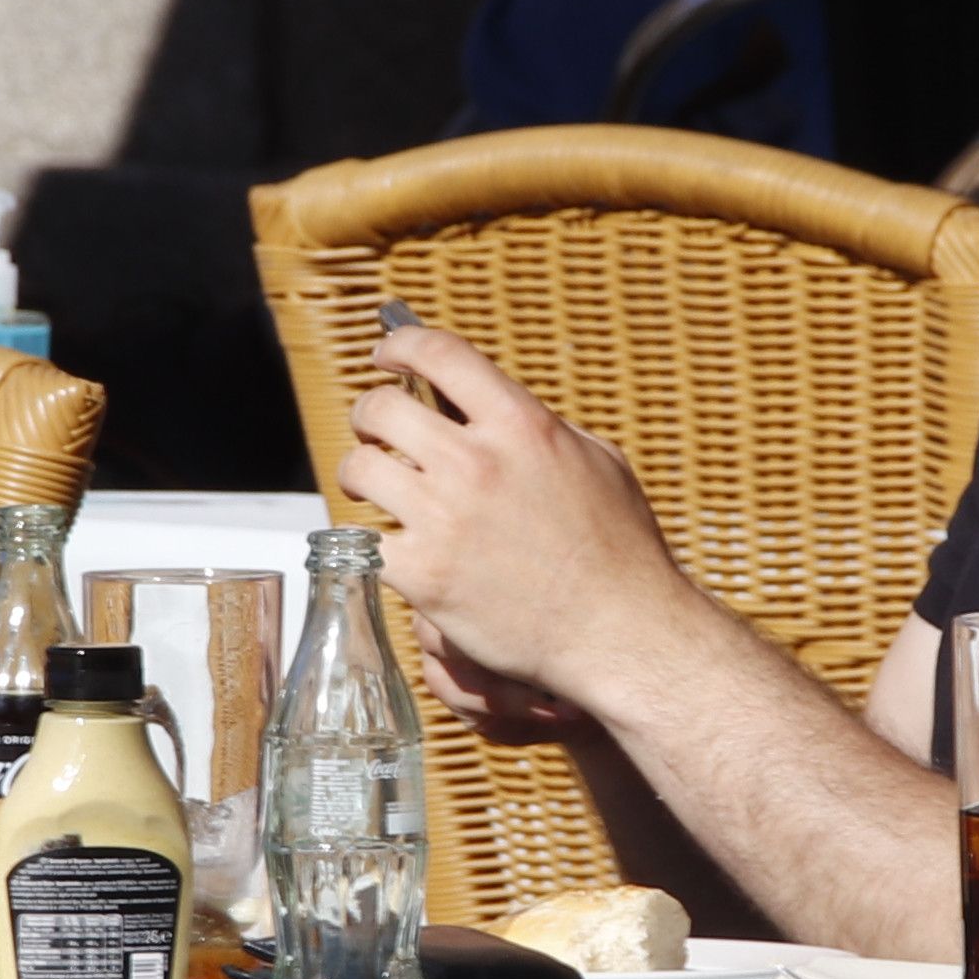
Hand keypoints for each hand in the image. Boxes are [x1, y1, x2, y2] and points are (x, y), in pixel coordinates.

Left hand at [334, 317, 691, 713]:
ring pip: (359, 469)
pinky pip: (362, 541)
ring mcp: (444, 519)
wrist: (619, 632)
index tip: (387, 355)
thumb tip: (493, 411)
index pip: (439, 352)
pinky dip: (366, 543)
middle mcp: (476, 463)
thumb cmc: (620, 551)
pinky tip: (381, 546)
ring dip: (358, 475)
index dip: (400, 345)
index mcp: (521, 424)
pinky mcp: (425, 576)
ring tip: (370, 489)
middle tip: (374, 433)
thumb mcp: (599, 462)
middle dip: (369, 416)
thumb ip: (540, 429)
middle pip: (381, 409)